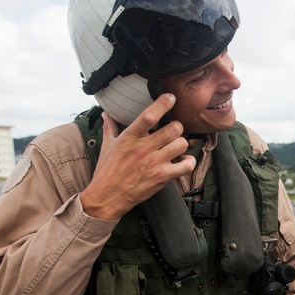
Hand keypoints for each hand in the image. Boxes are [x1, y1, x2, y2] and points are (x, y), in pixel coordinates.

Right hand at [80, 94, 196, 219]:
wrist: (107, 197)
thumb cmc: (107, 171)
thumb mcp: (107, 146)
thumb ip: (110, 127)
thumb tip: (106, 113)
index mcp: (129, 137)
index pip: (149, 116)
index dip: (162, 104)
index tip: (170, 98)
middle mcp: (144, 148)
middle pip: (173, 129)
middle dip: (177, 127)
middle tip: (173, 131)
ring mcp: (154, 163)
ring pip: (181, 144)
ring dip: (181, 143)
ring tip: (175, 146)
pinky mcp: (162, 177)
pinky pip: (186, 165)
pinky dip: (188, 161)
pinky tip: (182, 161)